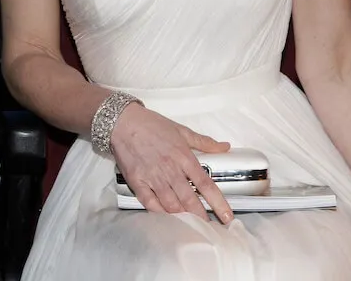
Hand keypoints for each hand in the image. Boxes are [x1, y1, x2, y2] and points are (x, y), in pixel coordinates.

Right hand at [109, 102, 233, 222]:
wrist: (123, 122)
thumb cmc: (152, 125)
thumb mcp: (181, 130)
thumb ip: (204, 142)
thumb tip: (224, 146)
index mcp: (184, 157)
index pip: (206, 184)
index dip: (218, 202)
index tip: (227, 215)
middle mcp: (170, 170)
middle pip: (190, 199)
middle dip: (201, 217)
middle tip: (210, 228)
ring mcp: (153, 177)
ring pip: (171, 204)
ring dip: (182, 217)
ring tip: (191, 227)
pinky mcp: (137, 182)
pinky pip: (150, 203)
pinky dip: (160, 213)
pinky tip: (167, 218)